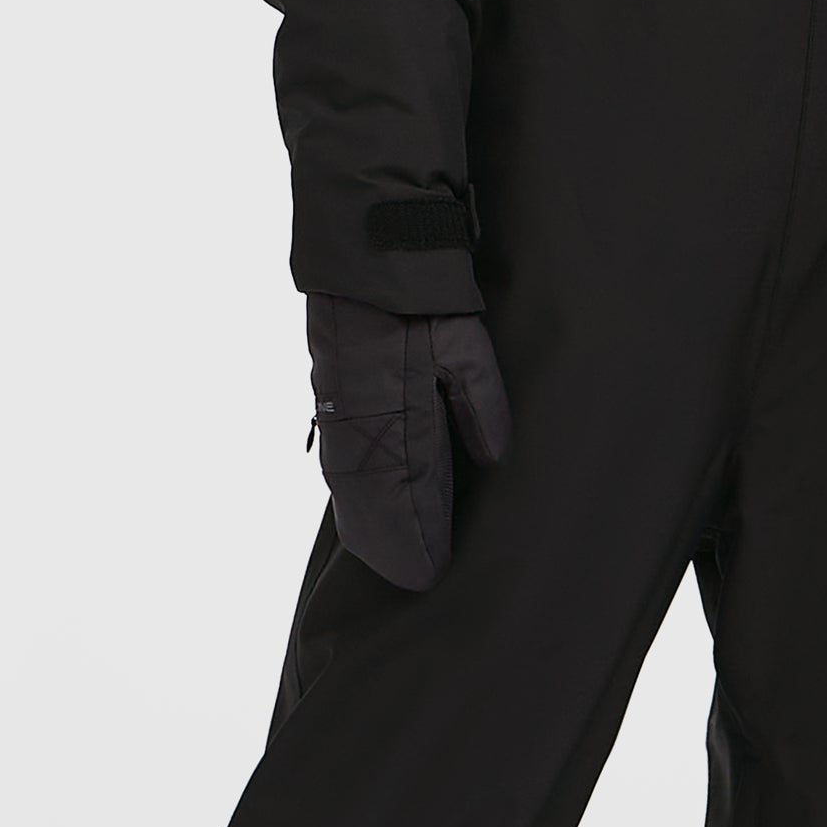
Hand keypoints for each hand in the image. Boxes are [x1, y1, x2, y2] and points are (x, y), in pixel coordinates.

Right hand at [306, 295, 511, 589]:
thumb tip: (493, 459)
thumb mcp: (464, 344)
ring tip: (386, 559)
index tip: (430, 571)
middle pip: (371, 501)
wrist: (367, 247)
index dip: (416, 536)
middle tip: (412, 579)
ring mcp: (342, 409)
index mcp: (394, 411)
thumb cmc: (422, 296)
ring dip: (367, 525)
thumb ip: (479, 403)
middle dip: (390, 544)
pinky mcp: (333, 395)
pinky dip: (350, 493)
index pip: (404, 493)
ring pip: (351, 485)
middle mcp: (361, 420)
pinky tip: (360, 509)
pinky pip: (339, 458)